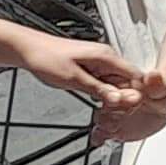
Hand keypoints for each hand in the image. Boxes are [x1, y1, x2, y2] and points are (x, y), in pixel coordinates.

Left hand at [20, 33, 165, 140]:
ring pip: (117, 84)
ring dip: (113, 98)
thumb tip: (120, 99)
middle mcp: (106, 58)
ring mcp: (99, 63)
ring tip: (105, 112)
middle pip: (128, 82)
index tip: (131, 109)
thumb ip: (99, 90)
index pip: (136, 76)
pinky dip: (104, 94)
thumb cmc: (46, 58)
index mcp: (106, 56)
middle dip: (124, 99)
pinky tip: (98, 103)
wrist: (29, 49)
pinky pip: (105, 83)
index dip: (136, 95)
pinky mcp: (91, 68)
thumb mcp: (74, 79)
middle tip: (114, 115)